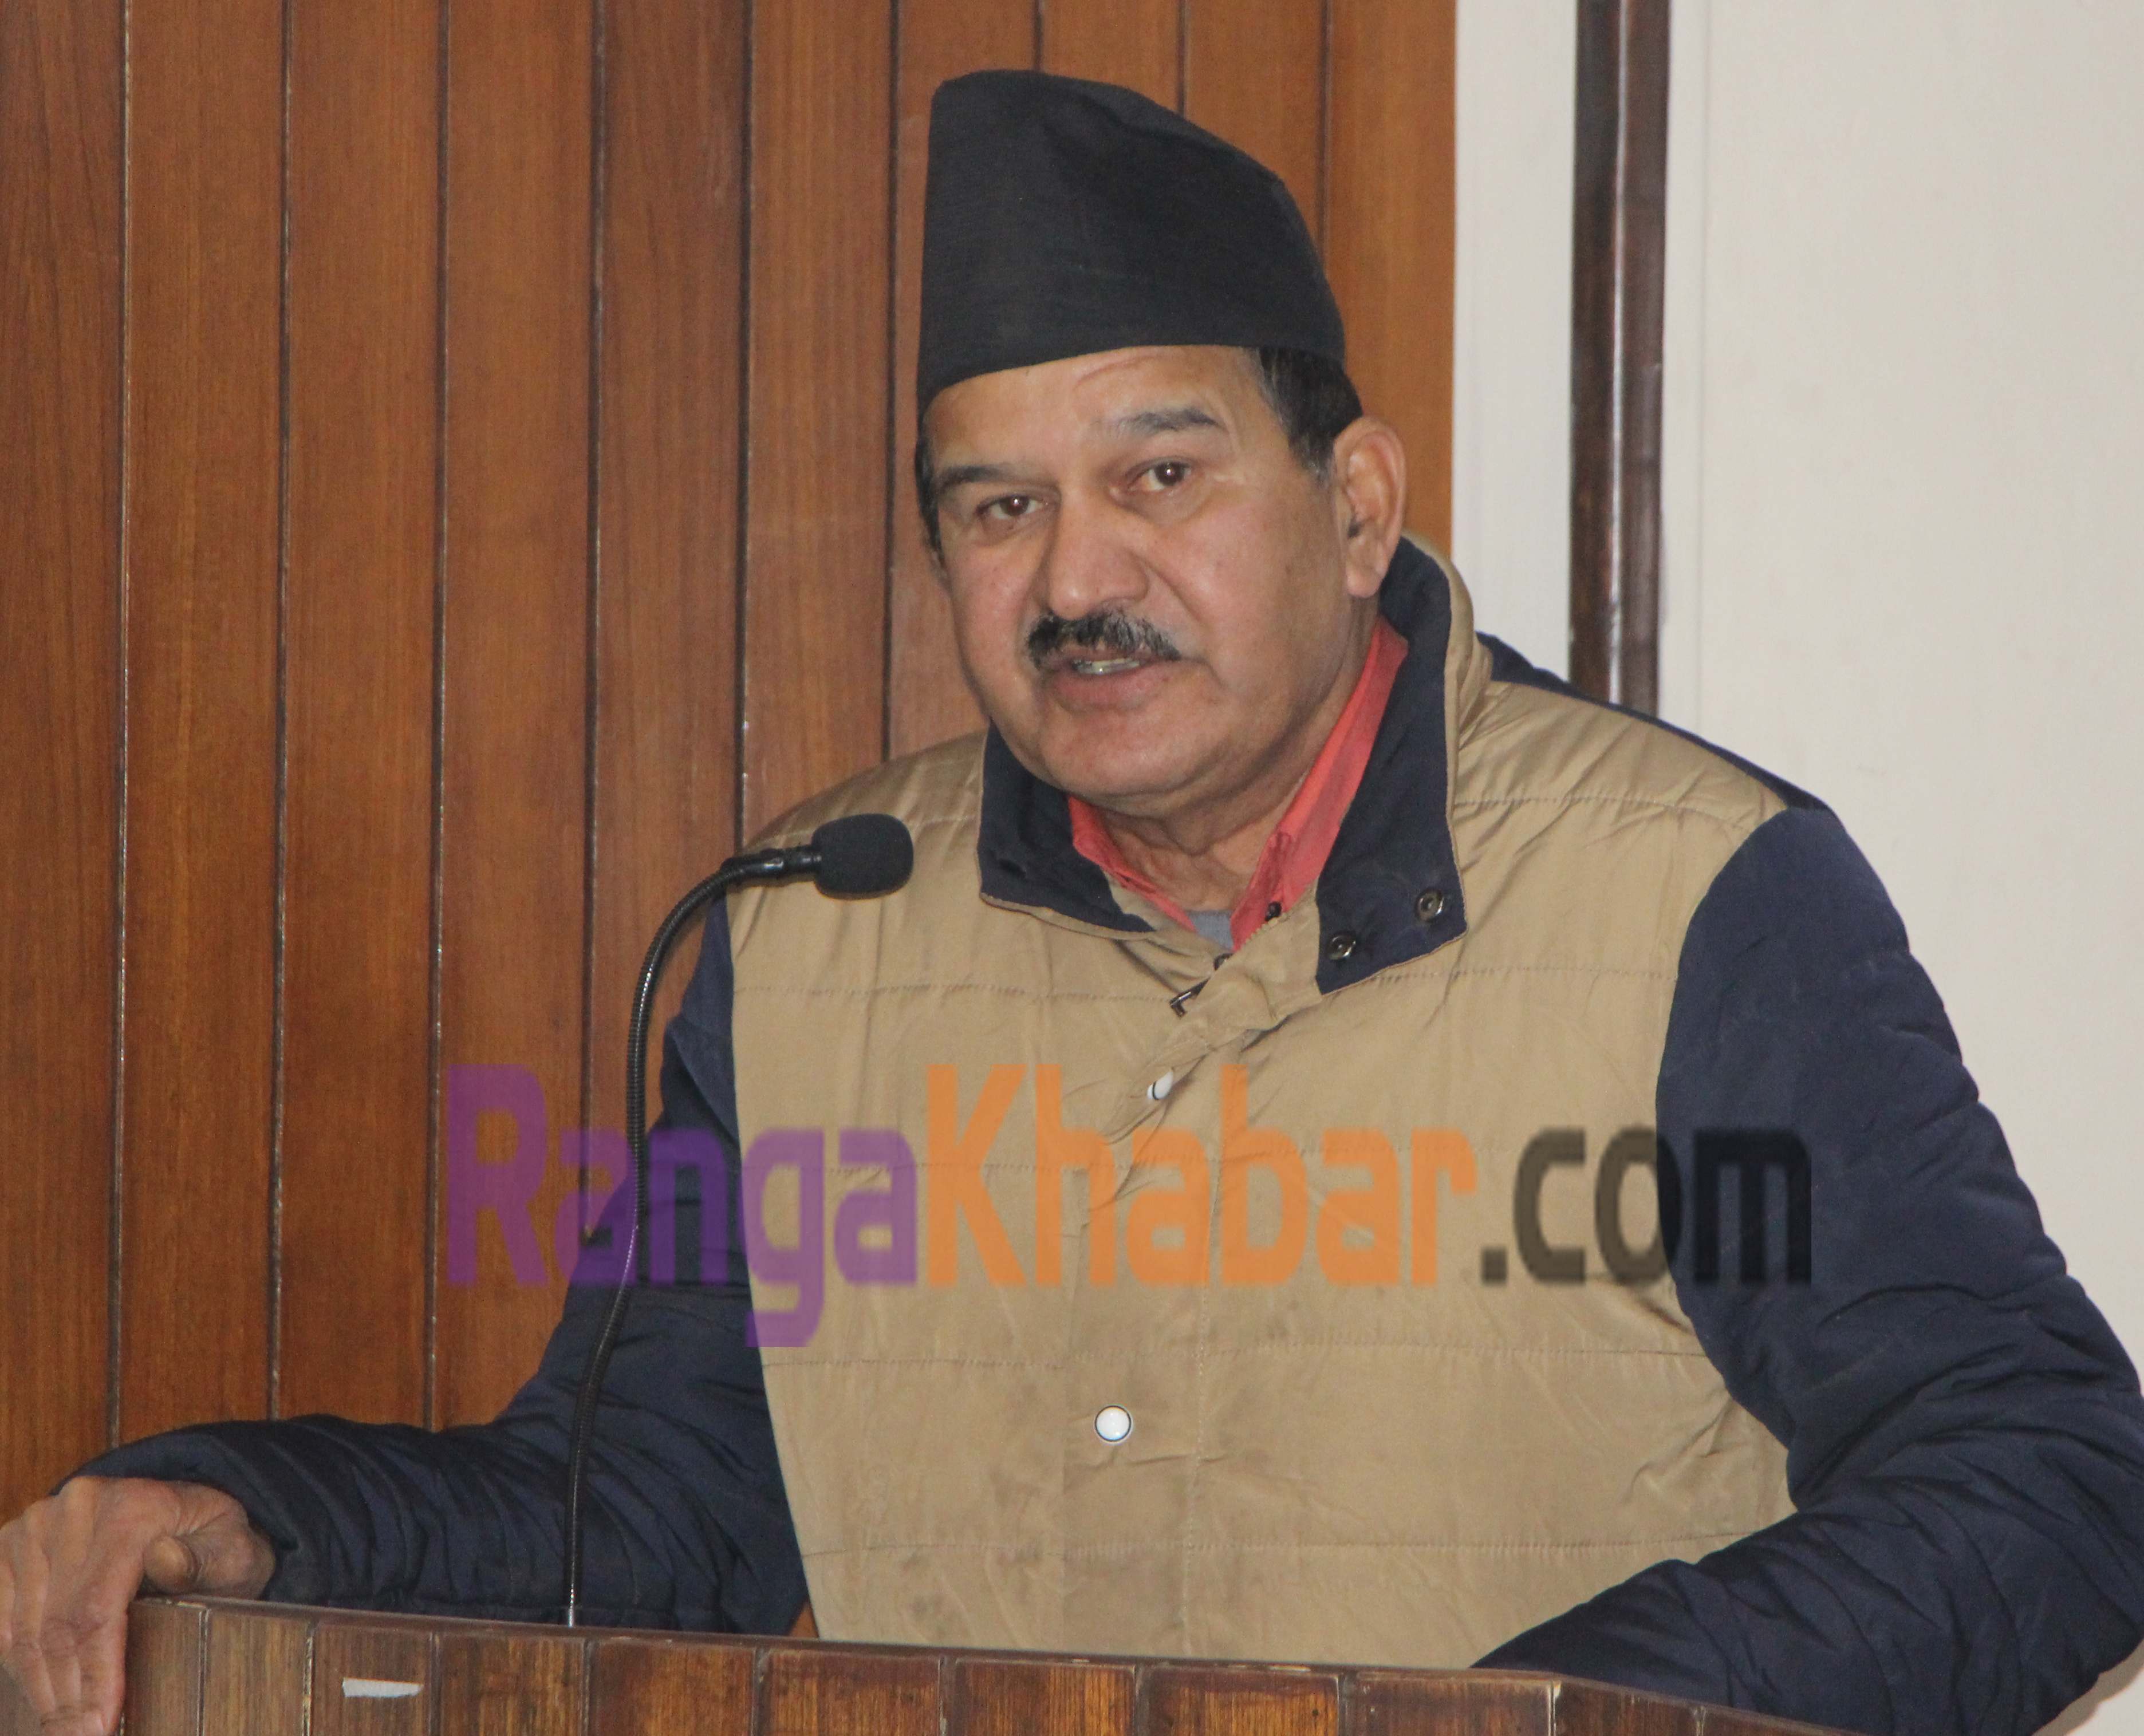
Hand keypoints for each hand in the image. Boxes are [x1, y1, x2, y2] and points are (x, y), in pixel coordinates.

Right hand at [0, 1478, 274, 1735]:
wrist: (184, 1513)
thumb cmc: (213, 1540)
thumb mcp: (233, 1548)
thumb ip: (206, 1559)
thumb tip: (167, 1561)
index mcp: (132, 1506)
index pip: (98, 1608)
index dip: (96, 1673)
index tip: (103, 1723)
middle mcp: (77, 1508)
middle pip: (57, 1625)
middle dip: (69, 1695)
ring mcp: (38, 1524)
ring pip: (24, 1629)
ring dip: (42, 1688)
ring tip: (66, 1728)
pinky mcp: (13, 1545)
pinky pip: (4, 1620)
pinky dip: (20, 1665)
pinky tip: (45, 1696)